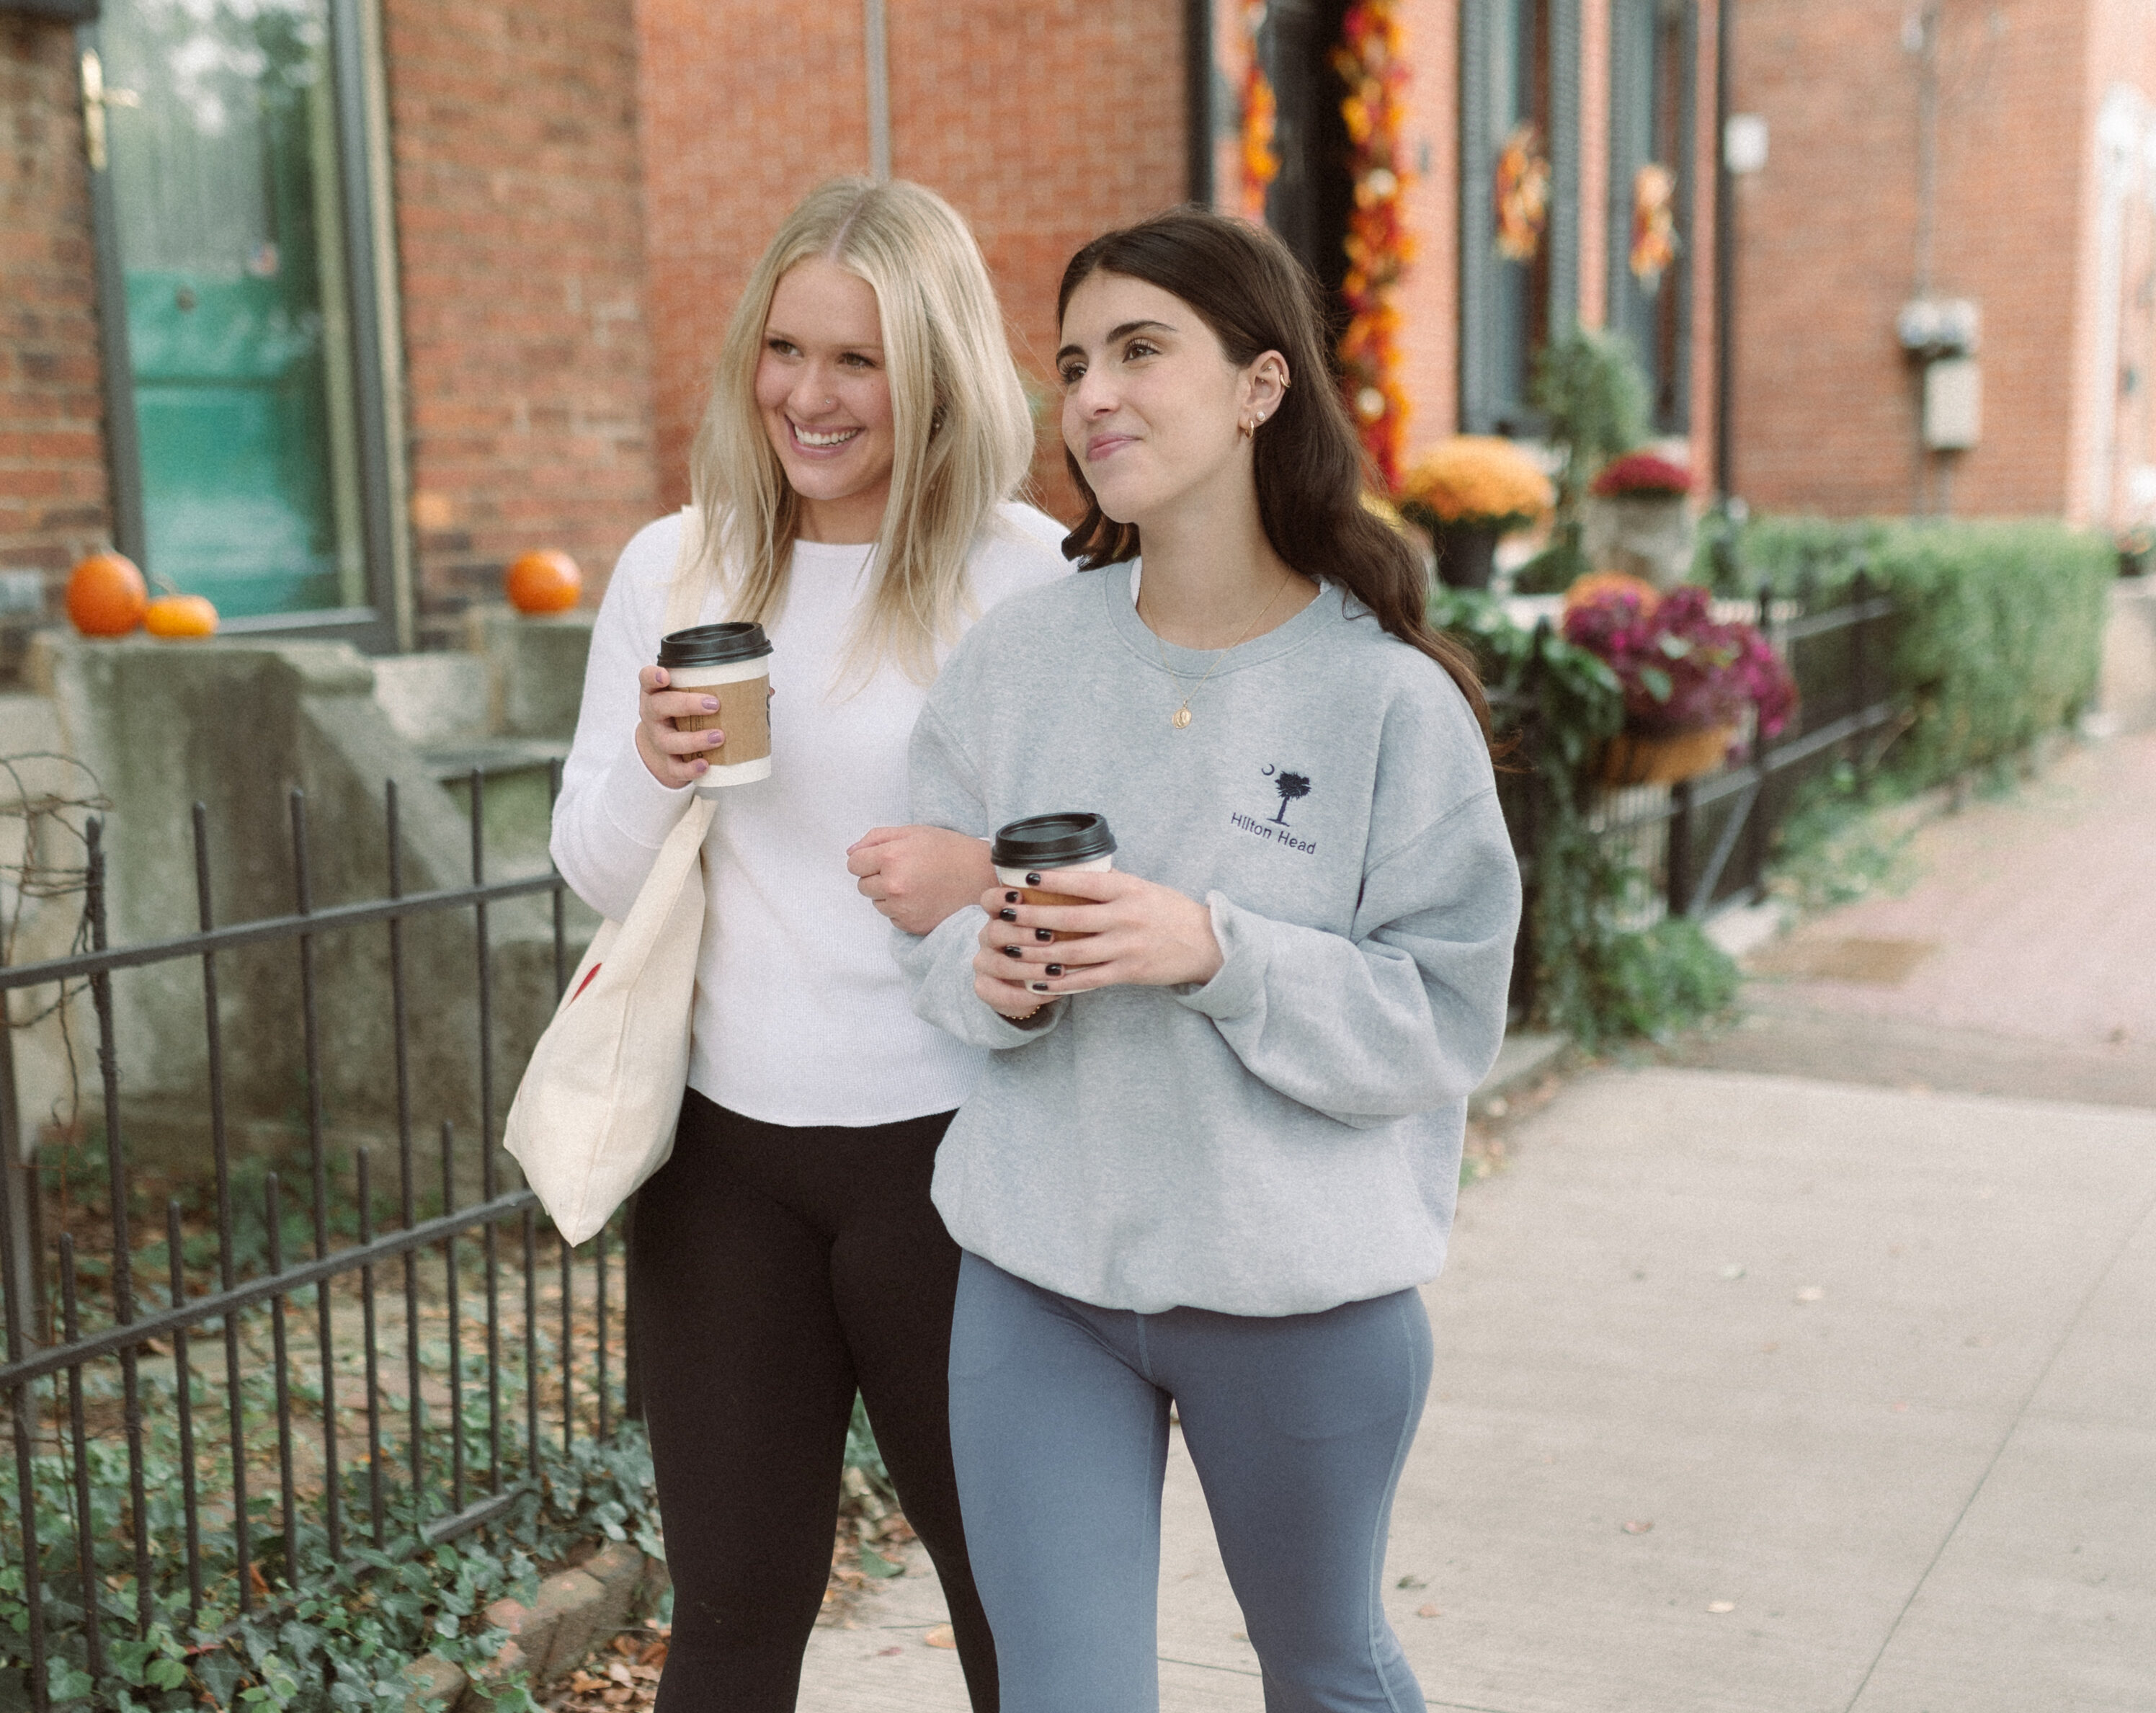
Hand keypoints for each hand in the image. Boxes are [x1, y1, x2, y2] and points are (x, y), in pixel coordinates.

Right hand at [633, 664, 727, 787]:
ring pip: (669, 741)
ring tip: (719, 737)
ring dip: (694, 739)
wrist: (666, 746)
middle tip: (714, 705)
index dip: (652, 676)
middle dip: (686, 705)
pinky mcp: (666, 761)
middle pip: (659, 706)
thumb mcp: (692, 696)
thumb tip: (766, 691)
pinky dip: (689, 768)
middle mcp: (653, 714)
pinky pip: (674, 768)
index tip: (665, 675)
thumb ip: (722, 688)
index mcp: (657, 692)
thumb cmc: (683, 713)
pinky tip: (705, 765)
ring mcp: (658, 738)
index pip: (646, 679)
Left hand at [846, 826, 995, 934]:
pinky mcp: (912, 926)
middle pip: (862, 886)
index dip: (867, 860)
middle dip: (877, 878)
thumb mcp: (913, 832)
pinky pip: (892, 919)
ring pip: (877, 904)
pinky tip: (923, 898)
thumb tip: (851, 852)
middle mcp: (893, 885)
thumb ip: (876, 838)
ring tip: (917, 884)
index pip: (854, 864)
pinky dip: (902, 910)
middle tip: (905, 870)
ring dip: (889, 896)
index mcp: (891, 857)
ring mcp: (902, 909)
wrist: (983, 876)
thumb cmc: (949, 850)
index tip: (883, 859)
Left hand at [971, 867, 1223, 1008]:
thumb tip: (1065, 878)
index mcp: (1127, 890)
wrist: (1205, 943)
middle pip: (1069, 918)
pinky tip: (1038, 981)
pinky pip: (1088, 980)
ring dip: (1038, 953)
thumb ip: (1108, 886)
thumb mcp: (1141, 888)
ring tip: (1011, 949)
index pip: (1083, 882)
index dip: (1051, 880)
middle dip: (1032, 917)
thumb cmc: (1168, 911)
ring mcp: (1126, 947)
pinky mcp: (1128, 972)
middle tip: (1005, 913)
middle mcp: (1125, 917)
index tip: (1024, 877)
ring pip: (1073, 952)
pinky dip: (1061, 982)